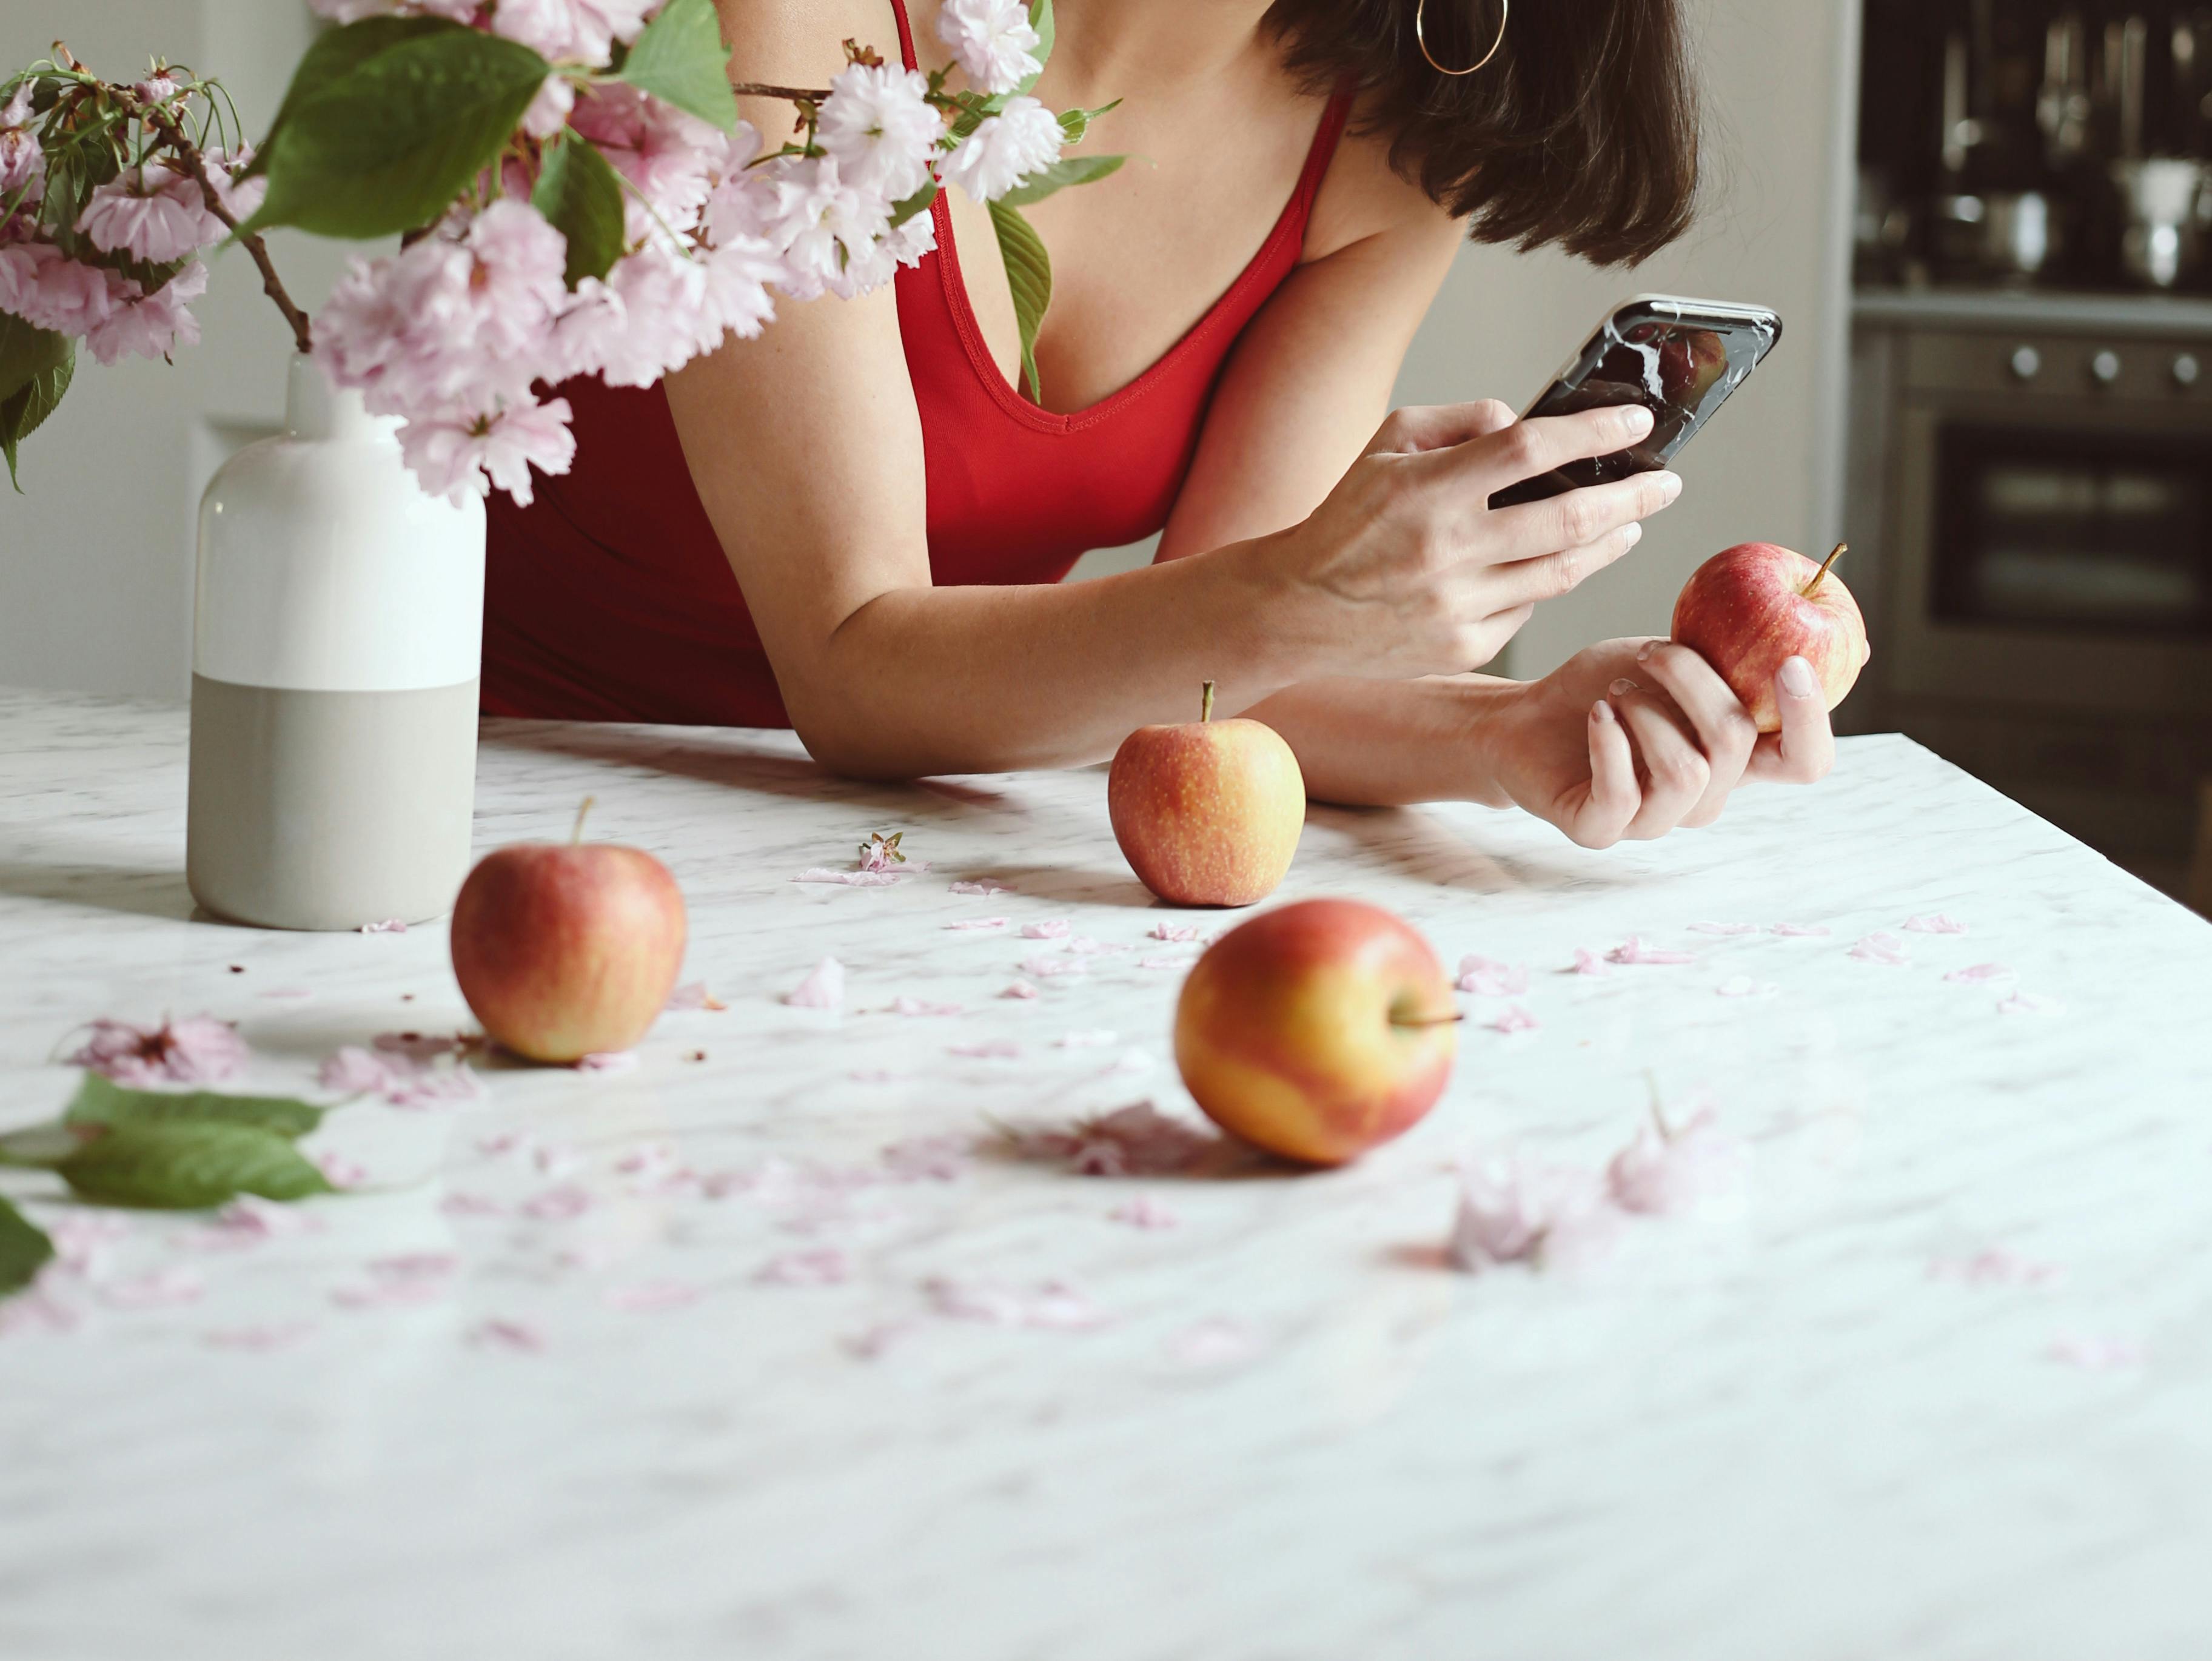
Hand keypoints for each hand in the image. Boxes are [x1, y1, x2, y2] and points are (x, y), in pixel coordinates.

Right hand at [1260, 402, 1684, 682]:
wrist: (1298, 610)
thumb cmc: (1346, 520)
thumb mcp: (1387, 444)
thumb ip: (1460, 420)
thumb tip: (1527, 423)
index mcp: (1426, 490)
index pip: (1530, 450)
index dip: (1594, 434)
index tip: (1636, 425)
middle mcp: (1446, 552)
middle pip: (1568, 518)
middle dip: (1633, 496)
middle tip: (1666, 483)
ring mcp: (1458, 607)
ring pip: (1563, 571)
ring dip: (1610, 542)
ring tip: (1631, 523)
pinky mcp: (1464, 646)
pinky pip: (1528, 607)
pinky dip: (1546, 582)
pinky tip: (1547, 565)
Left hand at [1480, 637, 1835, 847]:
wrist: (1523, 717)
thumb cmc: (1606, 686)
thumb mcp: (1674, 657)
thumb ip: (1734, 654)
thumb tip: (1830, 630)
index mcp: (1735, 756)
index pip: (1805, 761)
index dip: (1810, 720)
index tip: (1791, 663)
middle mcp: (1705, 796)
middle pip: (1734, 743)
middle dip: (1693, 680)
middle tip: (1648, 655)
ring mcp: (1654, 820)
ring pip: (1685, 771)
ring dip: (1647, 713)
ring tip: (1614, 692)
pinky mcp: (1601, 830)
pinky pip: (1623, 796)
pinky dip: (1610, 742)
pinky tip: (1595, 714)